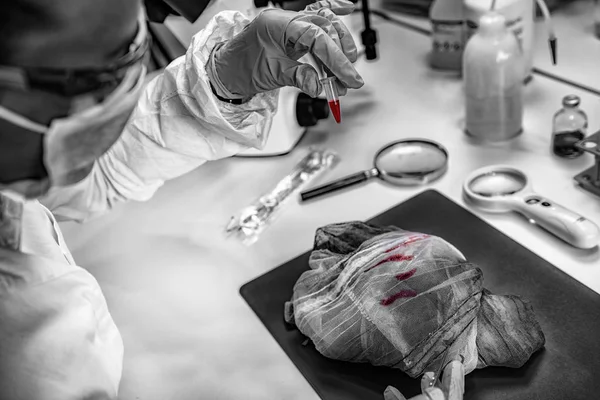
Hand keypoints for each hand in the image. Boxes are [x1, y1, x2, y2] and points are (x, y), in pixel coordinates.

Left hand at [208, 0, 363, 98]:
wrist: (226, 71)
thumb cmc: (240, 68)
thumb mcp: (272, 75)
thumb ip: (299, 77)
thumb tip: (319, 85)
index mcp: (277, 24)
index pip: (317, 37)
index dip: (337, 59)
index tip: (349, 77)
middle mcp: (285, 19)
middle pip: (325, 29)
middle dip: (341, 56)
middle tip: (349, 79)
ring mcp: (289, 23)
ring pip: (323, 27)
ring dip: (338, 49)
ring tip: (344, 74)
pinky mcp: (292, 32)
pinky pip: (314, 17)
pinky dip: (331, 13)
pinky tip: (345, 9)